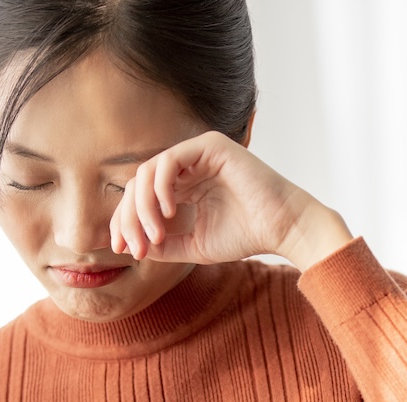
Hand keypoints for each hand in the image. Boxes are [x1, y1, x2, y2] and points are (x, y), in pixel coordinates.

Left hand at [110, 131, 352, 269]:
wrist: (283, 229)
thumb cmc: (246, 236)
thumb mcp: (193, 246)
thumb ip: (163, 244)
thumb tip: (129, 246)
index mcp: (183, 185)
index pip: (140, 198)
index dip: (125, 223)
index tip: (123, 251)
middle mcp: (187, 166)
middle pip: (137, 185)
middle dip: (129, 219)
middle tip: (135, 248)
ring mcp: (197, 154)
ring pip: (147, 173)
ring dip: (143, 208)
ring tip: (155, 236)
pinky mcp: (209, 146)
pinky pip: (168, 161)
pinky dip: (161, 188)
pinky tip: (169, 213)